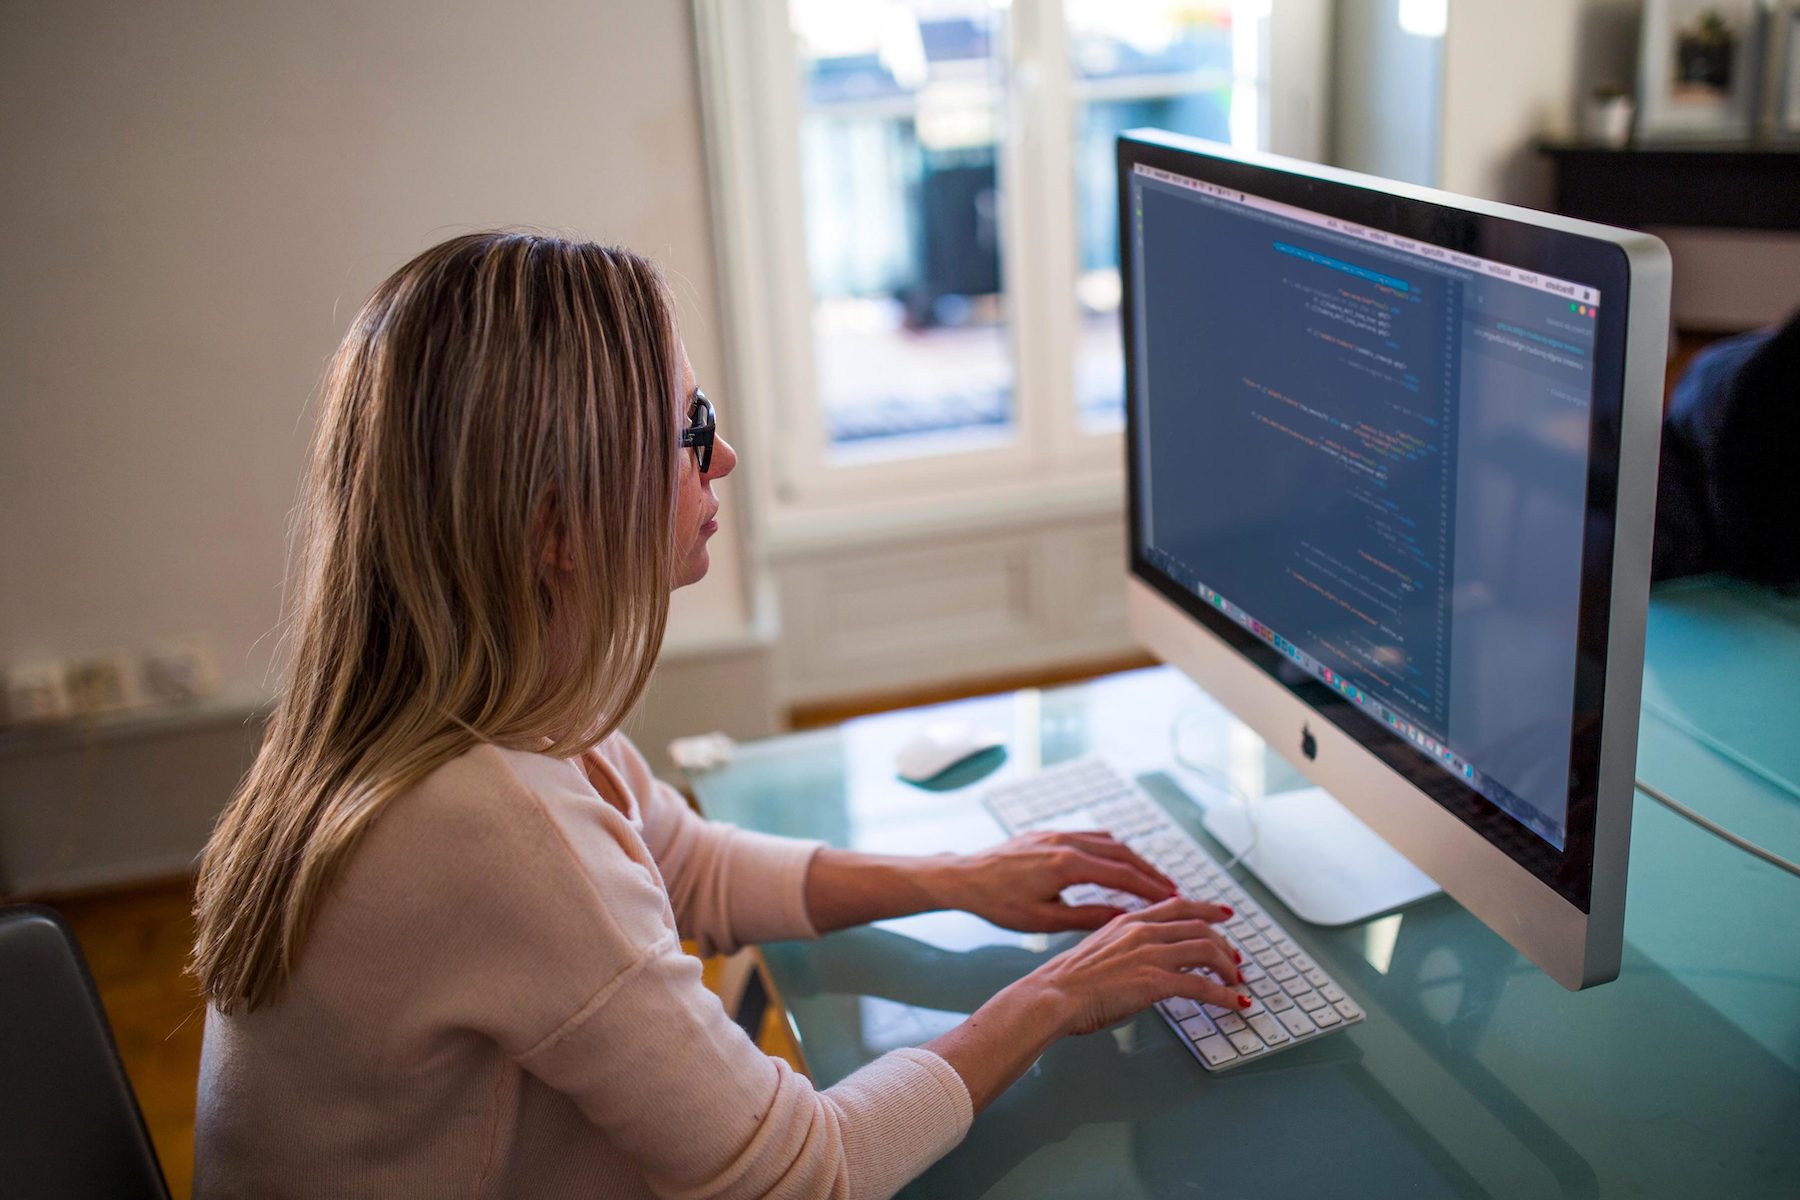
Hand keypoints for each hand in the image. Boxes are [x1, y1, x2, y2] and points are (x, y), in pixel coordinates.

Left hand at [935, 830, 1180, 932]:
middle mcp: (1065, 841)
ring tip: (1152, 878)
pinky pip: (1090, 835)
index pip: (1122, 874)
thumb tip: (1125, 918)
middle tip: (1173, 890)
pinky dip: (1111, 848)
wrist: (963, 878)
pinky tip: (1119, 861)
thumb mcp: (1045, 920)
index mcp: (1066, 864)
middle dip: (1150, 872)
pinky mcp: (1048, 832)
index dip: (1151, 888)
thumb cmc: (998, 904)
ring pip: (1108, 841)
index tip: (1174, 899)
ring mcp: (1056, 833)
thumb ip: (1089, 916)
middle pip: (1122, 852)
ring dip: (1133, 858)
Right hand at [1025, 896, 1245, 1035]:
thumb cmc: (1066, 982)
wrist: (1052, 995)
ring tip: (1236, 983)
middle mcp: (1142, 931)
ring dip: (1228, 968)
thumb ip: (1123, 949)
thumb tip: (1139, 963)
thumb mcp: (1097, 950)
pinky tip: (1233, 1004)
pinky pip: (1202, 985)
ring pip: (1207, 950)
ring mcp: (1150, 954)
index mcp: (1128, 922)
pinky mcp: (1154, 981)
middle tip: (1236, 960)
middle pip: (1200, 926)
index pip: (1178, 906)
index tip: (1222, 914)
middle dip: (1225, 944)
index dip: (1206, 909)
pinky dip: (1224, 995)